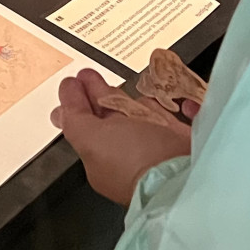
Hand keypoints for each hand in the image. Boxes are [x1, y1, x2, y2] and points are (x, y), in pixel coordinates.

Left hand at [52, 70, 191, 203]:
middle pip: (114, 120)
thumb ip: (75, 118)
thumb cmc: (135, 161)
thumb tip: (63, 99)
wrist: (186, 175)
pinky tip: (166, 95)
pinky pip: (175, 117)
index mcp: (106, 161)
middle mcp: (132, 156)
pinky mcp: (186, 141)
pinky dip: (171, 105)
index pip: (89, 128)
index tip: (74, 82)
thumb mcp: (91, 139)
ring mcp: (159, 149)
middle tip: (89, 74)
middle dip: (102, 95)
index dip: (80, 103)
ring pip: (143, 117)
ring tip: (123, 78)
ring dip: (132, 98)